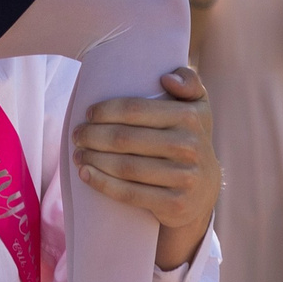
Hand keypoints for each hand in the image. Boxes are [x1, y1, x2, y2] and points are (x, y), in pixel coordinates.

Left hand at [72, 67, 217, 268]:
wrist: (205, 190)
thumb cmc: (189, 139)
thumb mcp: (197, 107)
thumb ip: (189, 82)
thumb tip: (166, 77)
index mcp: (191, 117)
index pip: (136, 110)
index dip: (106, 111)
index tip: (89, 114)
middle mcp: (190, 146)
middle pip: (126, 139)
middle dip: (93, 135)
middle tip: (77, 135)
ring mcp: (183, 177)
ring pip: (125, 167)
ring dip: (94, 159)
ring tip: (78, 153)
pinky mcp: (174, 204)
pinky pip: (130, 193)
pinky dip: (102, 183)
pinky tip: (85, 174)